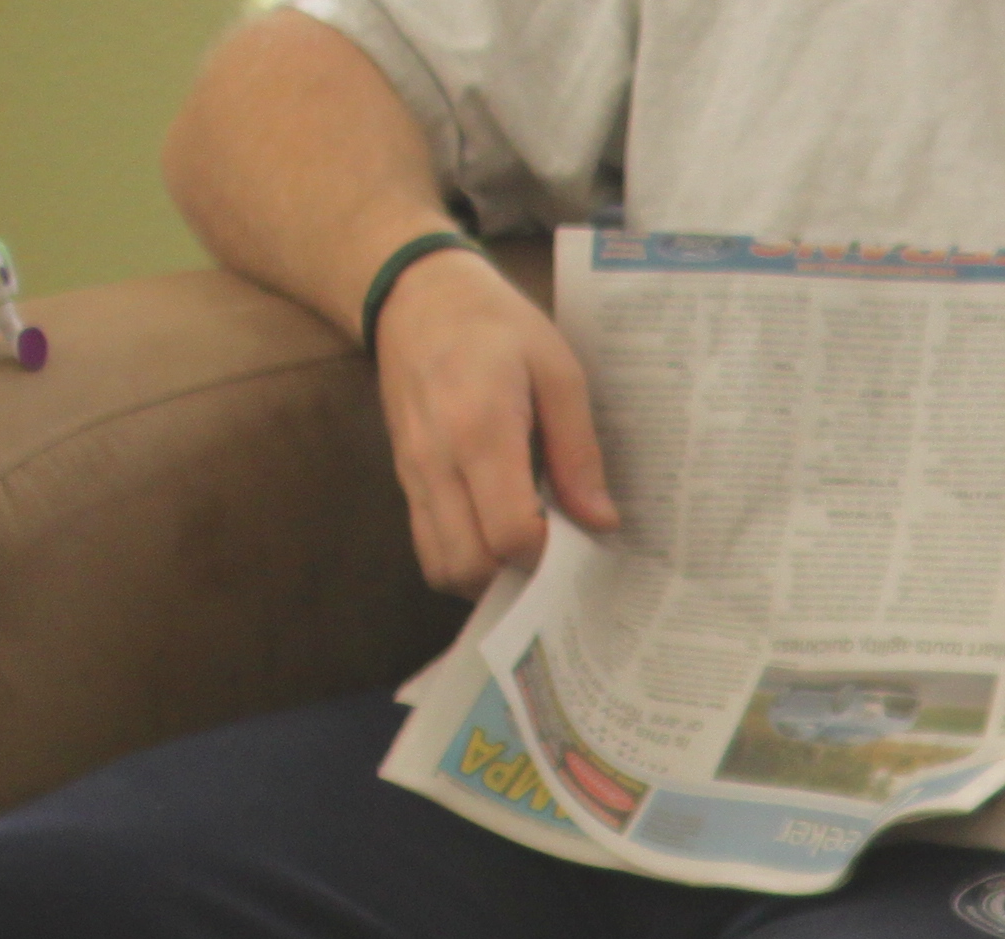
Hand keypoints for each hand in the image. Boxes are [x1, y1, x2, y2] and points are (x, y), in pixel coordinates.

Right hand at [373, 249, 616, 594]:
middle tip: (558, 556)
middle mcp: (436, 460)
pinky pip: (427, 543)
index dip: (550, 555)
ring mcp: (413, 473)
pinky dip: (464, 559)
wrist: (416, 294)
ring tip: (530, 554)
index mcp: (479, 430)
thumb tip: (600, 521)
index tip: (580, 541)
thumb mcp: (558, 371)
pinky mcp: (404, 477)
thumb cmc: (496, 325)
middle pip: (471, 564)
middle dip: (520, 578)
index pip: (510, 532)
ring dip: (489, 578)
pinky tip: (498, 538)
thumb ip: (579, 451)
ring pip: (442, 565)